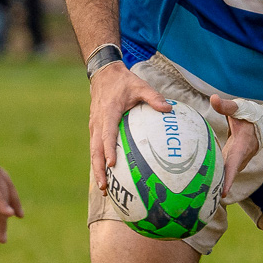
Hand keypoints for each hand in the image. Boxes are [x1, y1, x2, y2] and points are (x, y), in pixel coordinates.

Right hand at [89, 63, 171, 195]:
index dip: (108, 150)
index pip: (107, 135)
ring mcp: (94, 125)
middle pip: (95, 149)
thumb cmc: (124, 82)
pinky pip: (95, 147)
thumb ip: (154, 97)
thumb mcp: (140, 85)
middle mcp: (98, 122)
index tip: (112, 165)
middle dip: (98, 169)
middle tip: (104, 187)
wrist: (103, 74)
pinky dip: (98, 161)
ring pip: (93, 151)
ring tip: (104, 188)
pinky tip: (106, 174)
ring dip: (97, 169)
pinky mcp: (95, 127)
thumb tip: (169, 108)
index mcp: (109, 113)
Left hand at [208, 94, 261, 200]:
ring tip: (198, 198)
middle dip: (217, 188)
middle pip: (227, 176)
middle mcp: (239, 158)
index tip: (222, 194)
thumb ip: (226, 106)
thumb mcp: (240, 109)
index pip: (234, 165)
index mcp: (242, 147)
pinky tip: (199, 184)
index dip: (229, 179)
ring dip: (214, 185)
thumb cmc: (251, 116)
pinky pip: (222, 171)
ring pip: (225, 175)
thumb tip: (213, 98)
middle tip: (202, 201)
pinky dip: (213, 177)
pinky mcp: (231, 160)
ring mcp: (236, 161)